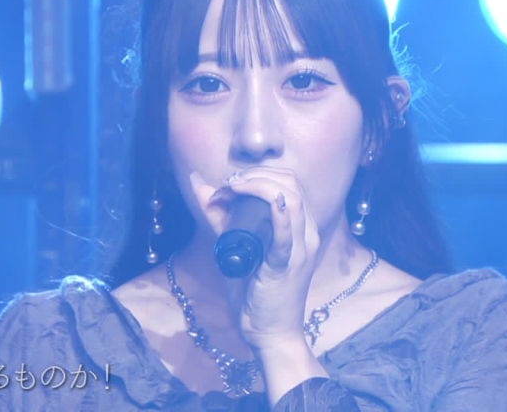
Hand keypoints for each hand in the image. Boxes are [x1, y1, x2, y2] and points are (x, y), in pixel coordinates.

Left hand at [189, 167, 320, 351]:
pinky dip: (278, 213)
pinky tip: (268, 202)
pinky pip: (287, 234)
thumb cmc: (254, 292)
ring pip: (292, 199)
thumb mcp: (235, 247)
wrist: (269, 333)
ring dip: (259, 186)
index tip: (227, 186)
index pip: (288, 181)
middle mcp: (306, 233)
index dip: (257, 173)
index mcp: (299, 226)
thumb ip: (220, 217)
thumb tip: (200, 185)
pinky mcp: (286, 266)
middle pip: (291, 182)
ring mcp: (299, 249)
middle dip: (256, 174)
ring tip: (233, 190)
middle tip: (227, 186)